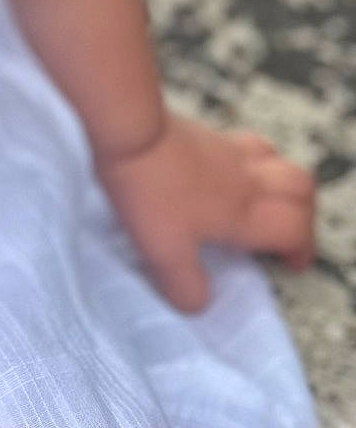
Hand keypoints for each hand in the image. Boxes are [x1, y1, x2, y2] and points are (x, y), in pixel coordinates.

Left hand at [96, 111, 316, 312]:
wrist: (129, 128)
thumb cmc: (150, 190)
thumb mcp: (165, 254)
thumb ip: (187, 287)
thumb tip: (200, 304)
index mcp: (244, 212)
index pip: (295, 228)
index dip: (301, 250)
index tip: (290, 264)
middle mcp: (245, 178)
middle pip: (301, 186)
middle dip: (303, 213)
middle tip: (285, 231)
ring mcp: (226, 149)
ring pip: (275, 158)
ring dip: (278, 181)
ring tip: (259, 200)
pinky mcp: (204, 131)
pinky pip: (243, 144)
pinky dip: (248, 161)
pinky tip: (222, 173)